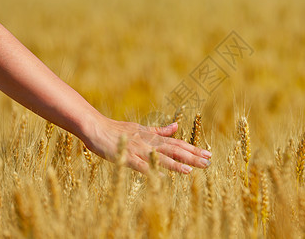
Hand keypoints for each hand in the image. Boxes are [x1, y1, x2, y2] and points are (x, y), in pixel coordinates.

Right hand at [82, 116, 211, 173]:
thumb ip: (159, 130)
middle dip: (192, 156)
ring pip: (160, 157)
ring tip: (191, 169)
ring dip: (176, 164)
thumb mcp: (141, 128)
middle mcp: (149, 142)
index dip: (193, 149)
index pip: (177, 144)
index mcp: (153, 137)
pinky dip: (151, 170)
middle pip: (174, 150)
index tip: (208, 153)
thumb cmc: (118, 129)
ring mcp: (138, 149)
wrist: (96, 127)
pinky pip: (140, 165)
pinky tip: (161, 177)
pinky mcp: (126, 156)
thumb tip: (176, 127)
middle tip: (208, 161)